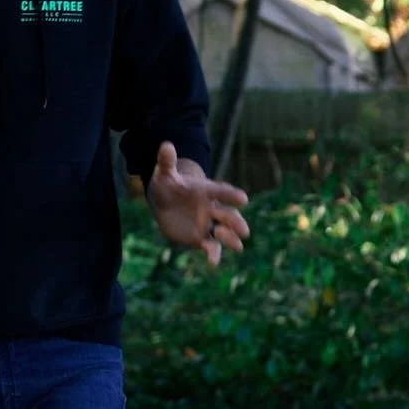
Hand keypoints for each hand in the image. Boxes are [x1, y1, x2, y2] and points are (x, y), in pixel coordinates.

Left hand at [145, 142, 249, 266]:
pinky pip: (211, 247)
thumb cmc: (168, 184)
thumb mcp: (164, 173)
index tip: (243, 199)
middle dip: (237, 223)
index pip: (222, 192)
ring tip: (236, 245)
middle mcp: (212, 208)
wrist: (165, 201)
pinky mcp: (202, 238)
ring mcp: (209, 224)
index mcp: (207, 191)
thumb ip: (167, 162)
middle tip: (244, 230)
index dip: (232, 195)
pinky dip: (214, 255)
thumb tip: (165, 145)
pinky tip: (213, 263)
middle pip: (229, 215)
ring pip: (225, 233)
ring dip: (230, 239)